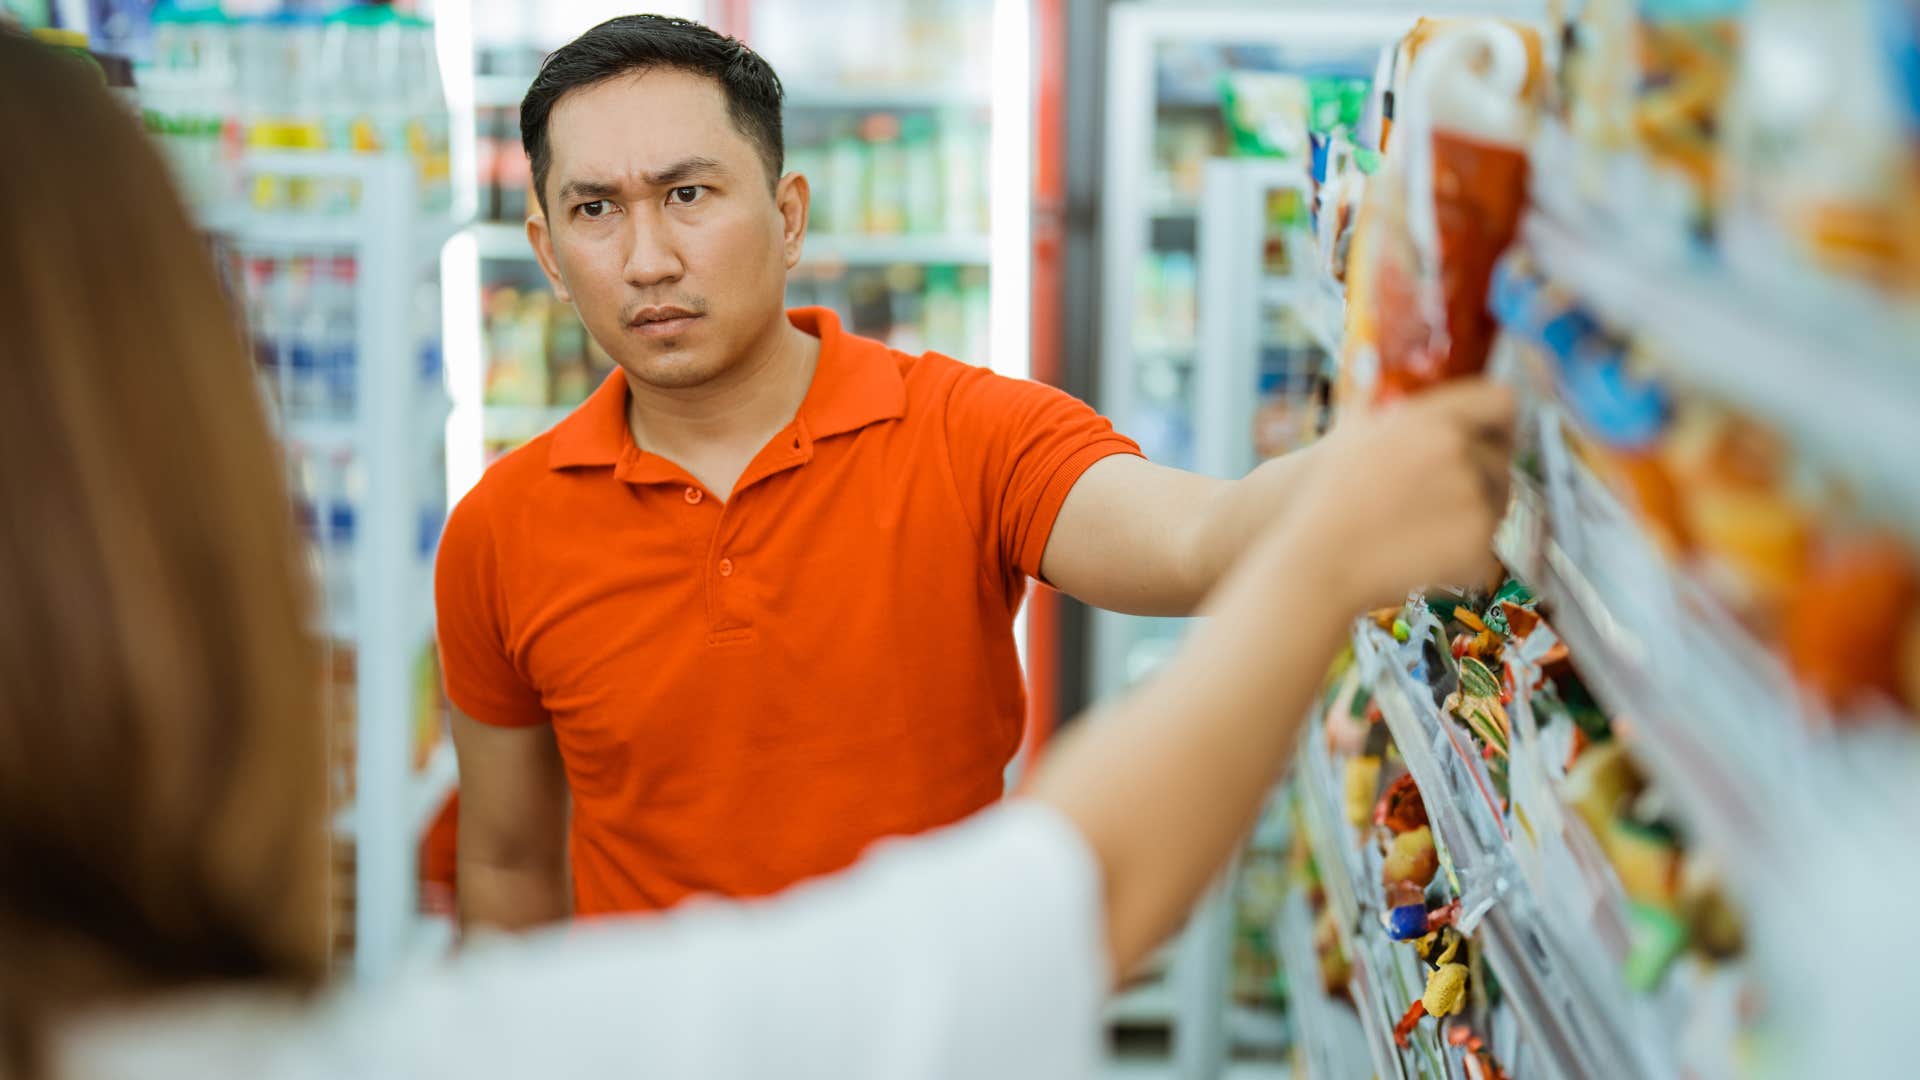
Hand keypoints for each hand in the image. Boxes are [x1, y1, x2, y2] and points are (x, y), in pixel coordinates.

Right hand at [1275, 378, 1516, 609]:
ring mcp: (1474, 501)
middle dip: (1482, 471)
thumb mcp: (1354, 429)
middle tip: (1448, 490)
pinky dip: (1466, 555)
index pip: (1500, 400)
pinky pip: (1489, 545)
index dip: (1497, 418)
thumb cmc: (1327, 496)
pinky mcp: (1479, 546)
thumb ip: (1383, 396)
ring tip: (1426, 525)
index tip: (1489, 433)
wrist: (1321, 560)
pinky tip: (1427, 554)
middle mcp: (1460, 454)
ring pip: (1499, 501)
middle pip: (1502, 456)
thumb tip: (1387, 368)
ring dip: (1476, 511)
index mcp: (1434, 419)